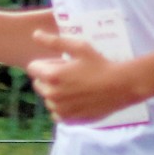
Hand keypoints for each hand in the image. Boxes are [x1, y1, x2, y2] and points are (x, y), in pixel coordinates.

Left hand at [26, 34, 143, 123]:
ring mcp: (60, 110)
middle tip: (71, 75)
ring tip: (77, 87)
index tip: (62, 64)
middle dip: (49, 78)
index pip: (33, 68)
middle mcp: (52, 95)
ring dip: (56, 93)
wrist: (120, 87)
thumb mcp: (79, 48)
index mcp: (51, 76)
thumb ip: (54, 41)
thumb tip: (35, 34)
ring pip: (48, 99)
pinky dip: (63, 107)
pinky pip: (57, 113)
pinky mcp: (68, 120)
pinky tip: (78, 100)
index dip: (47, 63)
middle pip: (39, 84)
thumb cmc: (100, 64)